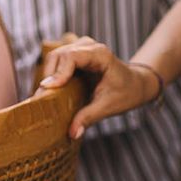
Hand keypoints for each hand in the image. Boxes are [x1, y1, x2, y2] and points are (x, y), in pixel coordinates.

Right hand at [38, 37, 159, 138]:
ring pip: (55, 56)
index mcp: (101, 55)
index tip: (49, 89)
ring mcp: (82, 49)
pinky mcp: (77, 56)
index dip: (58, 72)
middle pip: (59, 54)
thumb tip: (72, 133)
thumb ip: (89, 117)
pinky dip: (52, 74)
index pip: (72, 56)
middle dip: (49, 75)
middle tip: (44, 99)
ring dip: (48, 75)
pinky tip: (53, 90)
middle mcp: (90, 47)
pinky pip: (57, 61)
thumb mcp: (109, 106)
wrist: (136, 84)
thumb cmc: (127, 92)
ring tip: (48, 96)